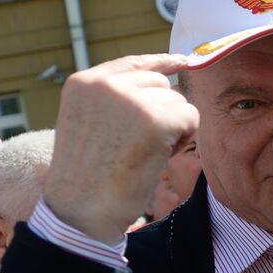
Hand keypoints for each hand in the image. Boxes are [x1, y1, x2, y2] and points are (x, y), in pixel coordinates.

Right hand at [45, 55, 198, 244]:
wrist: (81, 211)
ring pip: (178, 102)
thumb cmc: (88, 177)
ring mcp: (130, 100)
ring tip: (142, 154)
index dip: (162, 63)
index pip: (134, 63)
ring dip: (172, 129)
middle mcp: (105, 84)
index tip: (183, 61)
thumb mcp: (89, 124)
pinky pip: (191, 118)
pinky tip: (159, 156)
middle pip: (162, 84)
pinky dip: (184, 139)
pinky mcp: (155, 119)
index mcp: (84, 83)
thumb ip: (115, 101)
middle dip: (163, 112)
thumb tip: (163, 78)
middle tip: (140, 145)